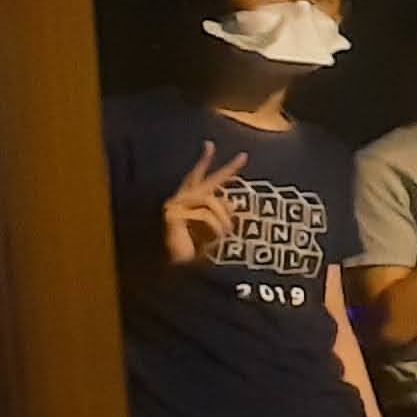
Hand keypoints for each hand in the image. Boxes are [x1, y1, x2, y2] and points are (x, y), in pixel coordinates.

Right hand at [158, 142, 246, 265]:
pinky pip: (204, 213)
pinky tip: (214, 239)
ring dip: (224, 219)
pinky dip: (215, 226)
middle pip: (207, 180)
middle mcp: (180, 200)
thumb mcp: (213, 231)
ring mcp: (175, 206)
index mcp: (188, 203)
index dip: (204, 161)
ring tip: (226, 235)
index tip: (209, 144)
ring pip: (211, 199)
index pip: (198, 178)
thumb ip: (220, 214)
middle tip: (244, 157)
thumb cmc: (193, 253)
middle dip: (227, 169)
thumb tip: (233, 201)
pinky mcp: (173, 215)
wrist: (177, 272)